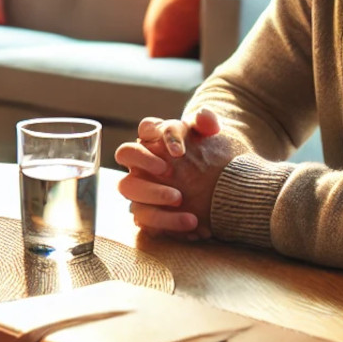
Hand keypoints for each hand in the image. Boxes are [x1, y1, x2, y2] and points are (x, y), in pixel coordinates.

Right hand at [115, 110, 241, 238]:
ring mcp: (139, 185)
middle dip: (144, 160)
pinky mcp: (144, 211)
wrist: (217, 187)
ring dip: (152, 193)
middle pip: (125, 153)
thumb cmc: (206, 156)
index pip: (147, 127)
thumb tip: (206, 119)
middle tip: (168, 171)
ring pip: (128, 187)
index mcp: (155, 137)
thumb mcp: (208, 138)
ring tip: (180, 199)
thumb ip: (207, 123)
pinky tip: (189, 222)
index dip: (158, 137)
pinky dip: (165, 220)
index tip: (179, 152)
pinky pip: (143, 217)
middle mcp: (140, 160)